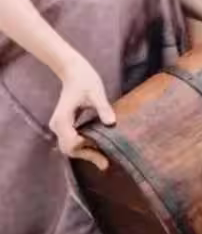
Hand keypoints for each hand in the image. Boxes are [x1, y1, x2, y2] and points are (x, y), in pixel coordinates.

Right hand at [49, 55, 114, 170]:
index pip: (71, 142)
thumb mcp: (96, 92)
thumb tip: (112, 123)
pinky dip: (84, 146)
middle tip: (105, 163)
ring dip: (85, 153)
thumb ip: (103, 107)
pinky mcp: (65, 125)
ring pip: (69, 147)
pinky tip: (97, 148)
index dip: (86, 148)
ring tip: (104, 160)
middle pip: (69, 149)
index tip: (102, 148)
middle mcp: (57, 125)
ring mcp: (60, 126)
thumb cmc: (84, 78)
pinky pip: (72, 140)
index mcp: (62, 119)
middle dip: (87, 156)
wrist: (73, 70)